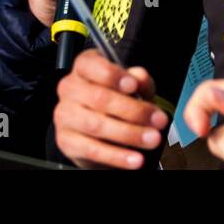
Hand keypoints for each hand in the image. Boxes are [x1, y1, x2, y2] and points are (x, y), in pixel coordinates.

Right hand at [54, 49, 168, 168]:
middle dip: (133, 110)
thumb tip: (140, 78)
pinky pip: (92, 149)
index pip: (90, 65)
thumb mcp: (132, 86)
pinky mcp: (66, 141)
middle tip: (158, 120)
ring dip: (129, 134)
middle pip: (99, 98)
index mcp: (84, 67)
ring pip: (96, 125)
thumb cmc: (116, 99)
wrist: (99, 130)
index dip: (112, 75)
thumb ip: (138, 80)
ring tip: (152, 139)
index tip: (133, 86)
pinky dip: (117, 156)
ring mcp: (65, 115)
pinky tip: (135, 158)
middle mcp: (69, 88)